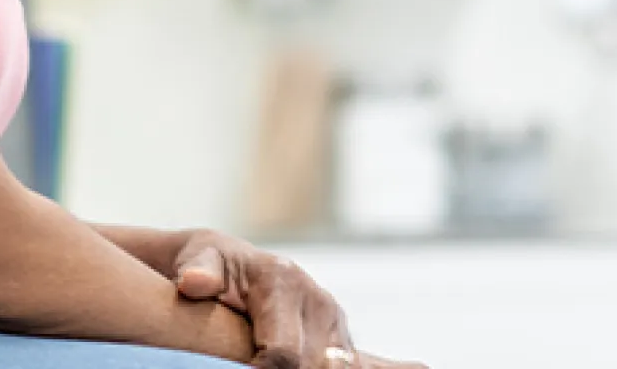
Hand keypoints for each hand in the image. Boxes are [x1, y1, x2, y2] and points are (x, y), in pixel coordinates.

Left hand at [173, 231, 425, 368]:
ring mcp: (334, 323)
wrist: (227, 264)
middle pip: (311, 367)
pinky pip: (361, 365)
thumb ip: (198, 268)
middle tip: (255, 368)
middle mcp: (318, 301)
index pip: (281, 352)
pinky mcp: (341, 342)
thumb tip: (194, 282)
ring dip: (324, 367)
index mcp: (285, 281)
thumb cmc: (207, 264)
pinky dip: (376, 368)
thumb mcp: (198, 258)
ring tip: (306, 363)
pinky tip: (422, 368)